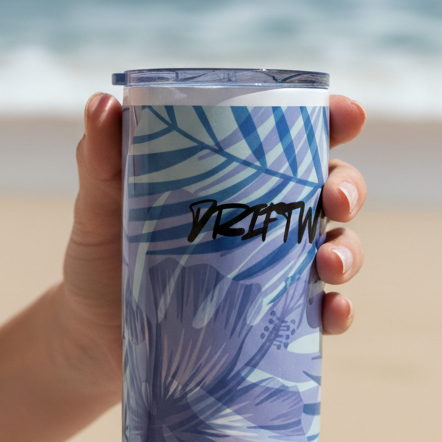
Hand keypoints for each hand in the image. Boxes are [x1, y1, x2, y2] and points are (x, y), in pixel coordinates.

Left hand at [58, 92, 367, 390]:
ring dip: (349, 252)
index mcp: (236, 173)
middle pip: (331, 188)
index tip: (349, 116)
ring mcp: (275, 267)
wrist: (93, 338)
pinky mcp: (274, 318)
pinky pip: (323, 311)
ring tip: (328, 265)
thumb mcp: (98, 206)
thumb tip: (102, 103)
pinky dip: (338, 310)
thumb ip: (100, 158)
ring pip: (338, 246)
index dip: (333, 119)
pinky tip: (333, 312)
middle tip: (336, 200)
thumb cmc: (101, 259)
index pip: (296, 135)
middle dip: (349, 188)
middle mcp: (266, 215)